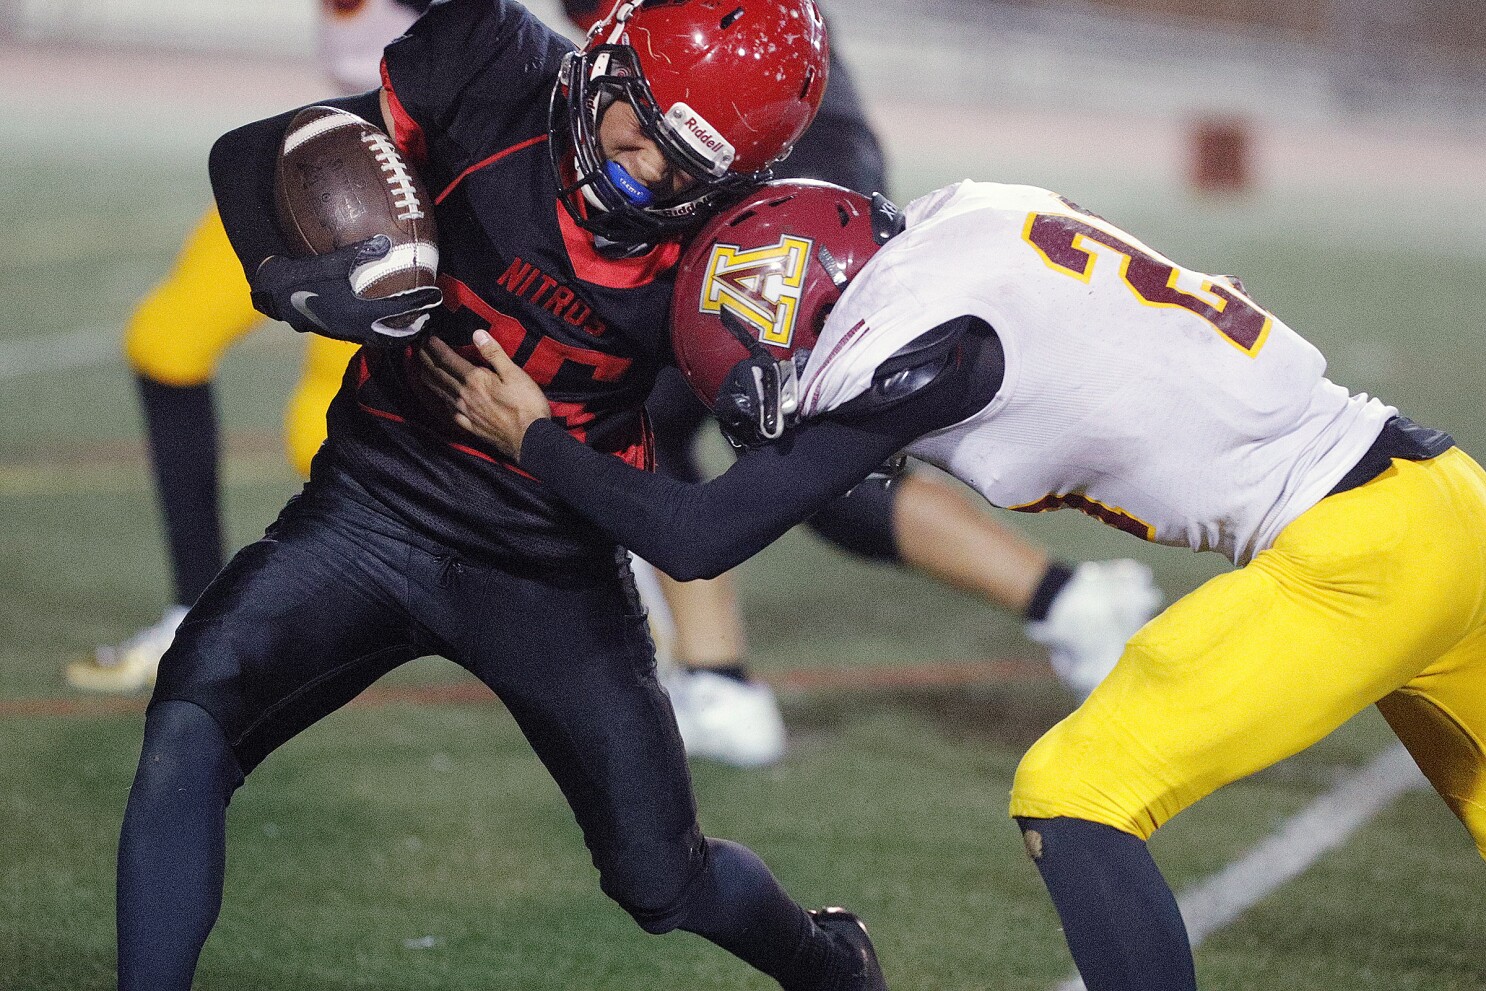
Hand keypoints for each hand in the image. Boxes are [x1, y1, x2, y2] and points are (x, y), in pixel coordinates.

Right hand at [250, 235, 442, 345]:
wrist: (273, 293)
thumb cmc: (302, 276)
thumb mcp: (331, 262)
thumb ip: (359, 253)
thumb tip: (386, 241)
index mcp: (358, 313)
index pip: (399, 311)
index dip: (419, 303)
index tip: (435, 296)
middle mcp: (355, 328)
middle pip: (394, 335)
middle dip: (413, 328)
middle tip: (428, 317)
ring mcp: (345, 333)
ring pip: (380, 339)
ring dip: (397, 333)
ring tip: (411, 323)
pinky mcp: (336, 331)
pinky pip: (366, 335)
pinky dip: (379, 330)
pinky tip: (380, 319)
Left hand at [417, 330, 552, 459]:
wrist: (530, 439)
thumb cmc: (527, 405)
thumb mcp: (515, 374)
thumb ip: (494, 354)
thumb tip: (477, 334)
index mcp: (474, 379)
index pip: (447, 360)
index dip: (434, 347)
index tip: (426, 337)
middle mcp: (464, 395)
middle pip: (438, 374)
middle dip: (425, 359)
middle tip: (417, 348)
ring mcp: (464, 412)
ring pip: (439, 391)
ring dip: (427, 377)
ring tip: (421, 368)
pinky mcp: (469, 425)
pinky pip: (448, 410)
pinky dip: (439, 399)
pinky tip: (439, 397)